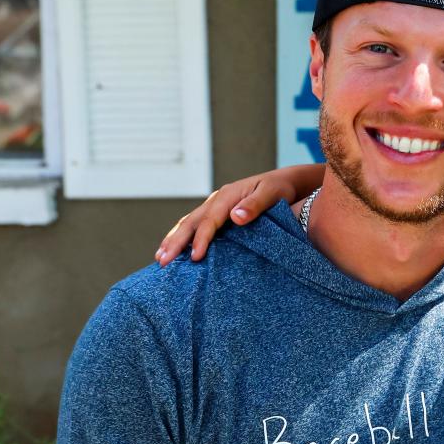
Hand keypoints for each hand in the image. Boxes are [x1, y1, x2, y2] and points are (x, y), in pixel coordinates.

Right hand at [155, 165, 323, 264]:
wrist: (284, 181)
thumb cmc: (280, 189)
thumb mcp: (273, 194)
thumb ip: (255, 205)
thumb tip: (235, 217)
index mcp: (228, 195)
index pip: (210, 220)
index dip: (201, 239)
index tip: (195, 257)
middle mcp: (217, 199)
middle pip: (191, 221)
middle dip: (175, 242)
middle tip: (162, 261)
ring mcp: (215, 205)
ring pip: (189, 222)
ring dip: (173, 239)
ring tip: (160, 258)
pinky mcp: (217, 213)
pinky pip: (195, 224)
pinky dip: (183, 236)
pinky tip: (176, 249)